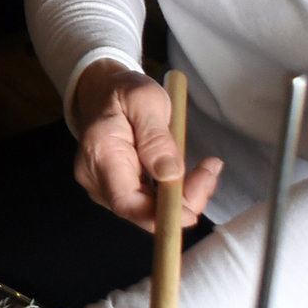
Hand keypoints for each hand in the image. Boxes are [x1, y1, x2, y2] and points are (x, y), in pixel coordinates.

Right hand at [71, 60, 221, 229]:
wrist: (103, 91)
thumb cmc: (123, 91)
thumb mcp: (145, 99)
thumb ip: (156, 136)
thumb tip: (170, 174)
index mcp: (101, 153)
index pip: (126, 202)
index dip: (159, 216)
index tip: (192, 212)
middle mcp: (96, 178)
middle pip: (142, 210)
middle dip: (183, 200)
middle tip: (211, 171)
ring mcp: (105, 186)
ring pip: (150, 210)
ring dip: (183, 196)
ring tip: (207, 168)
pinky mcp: (118, 188)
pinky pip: (150, 202)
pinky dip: (175, 193)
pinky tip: (193, 175)